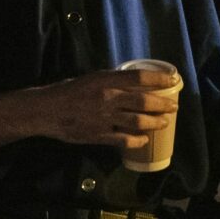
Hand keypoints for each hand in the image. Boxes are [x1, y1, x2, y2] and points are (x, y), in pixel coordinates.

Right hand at [29, 70, 173, 150]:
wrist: (46, 110)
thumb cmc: (67, 91)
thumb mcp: (91, 78)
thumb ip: (110, 81)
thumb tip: (131, 83)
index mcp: (105, 80)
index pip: (139, 77)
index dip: (159, 79)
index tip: (173, 80)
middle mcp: (107, 97)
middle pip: (143, 101)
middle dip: (162, 104)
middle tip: (173, 106)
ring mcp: (104, 118)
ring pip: (137, 121)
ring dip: (154, 123)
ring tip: (163, 122)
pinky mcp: (99, 135)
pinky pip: (123, 139)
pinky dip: (136, 141)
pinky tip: (144, 140)